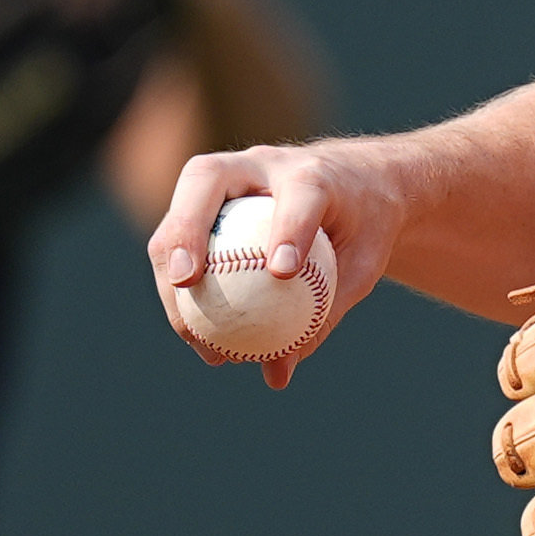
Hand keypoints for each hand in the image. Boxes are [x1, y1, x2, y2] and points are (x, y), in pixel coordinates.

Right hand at [148, 142, 391, 387]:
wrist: (355, 182)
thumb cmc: (364, 224)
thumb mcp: (364, 266)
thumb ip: (326, 311)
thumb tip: (278, 371)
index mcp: (314, 173)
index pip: (300, 195)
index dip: (288, 230)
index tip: (281, 273)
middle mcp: (263, 163)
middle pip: (207, 178)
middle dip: (187, 226)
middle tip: (186, 282)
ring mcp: (230, 174)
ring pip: (180, 208)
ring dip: (169, 268)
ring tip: (188, 333)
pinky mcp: (208, 196)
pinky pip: (181, 235)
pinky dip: (178, 283)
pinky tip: (192, 334)